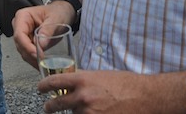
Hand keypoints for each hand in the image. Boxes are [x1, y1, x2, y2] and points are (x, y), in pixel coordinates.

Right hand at [12, 2, 74, 67]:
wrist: (62, 13)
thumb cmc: (58, 12)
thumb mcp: (55, 18)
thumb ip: (48, 30)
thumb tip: (40, 45)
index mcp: (23, 17)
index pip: (19, 35)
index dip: (27, 47)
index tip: (38, 55)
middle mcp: (20, 26)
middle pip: (20, 45)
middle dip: (31, 55)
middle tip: (44, 63)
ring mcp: (23, 36)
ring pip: (23, 52)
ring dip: (33, 60)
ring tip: (45, 66)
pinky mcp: (29, 43)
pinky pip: (29, 54)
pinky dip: (36, 60)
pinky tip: (44, 65)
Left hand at [38, 70, 185, 113]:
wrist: (145, 96)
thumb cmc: (125, 83)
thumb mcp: (100, 75)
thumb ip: (84, 81)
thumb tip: (72, 87)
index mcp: (83, 80)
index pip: (54, 82)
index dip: (44, 86)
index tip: (40, 88)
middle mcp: (83, 96)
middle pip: (56, 104)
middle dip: (49, 107)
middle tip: (47, 107)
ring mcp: (89, 112)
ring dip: (76, 113)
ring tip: (86, 109)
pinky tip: (92, 113)